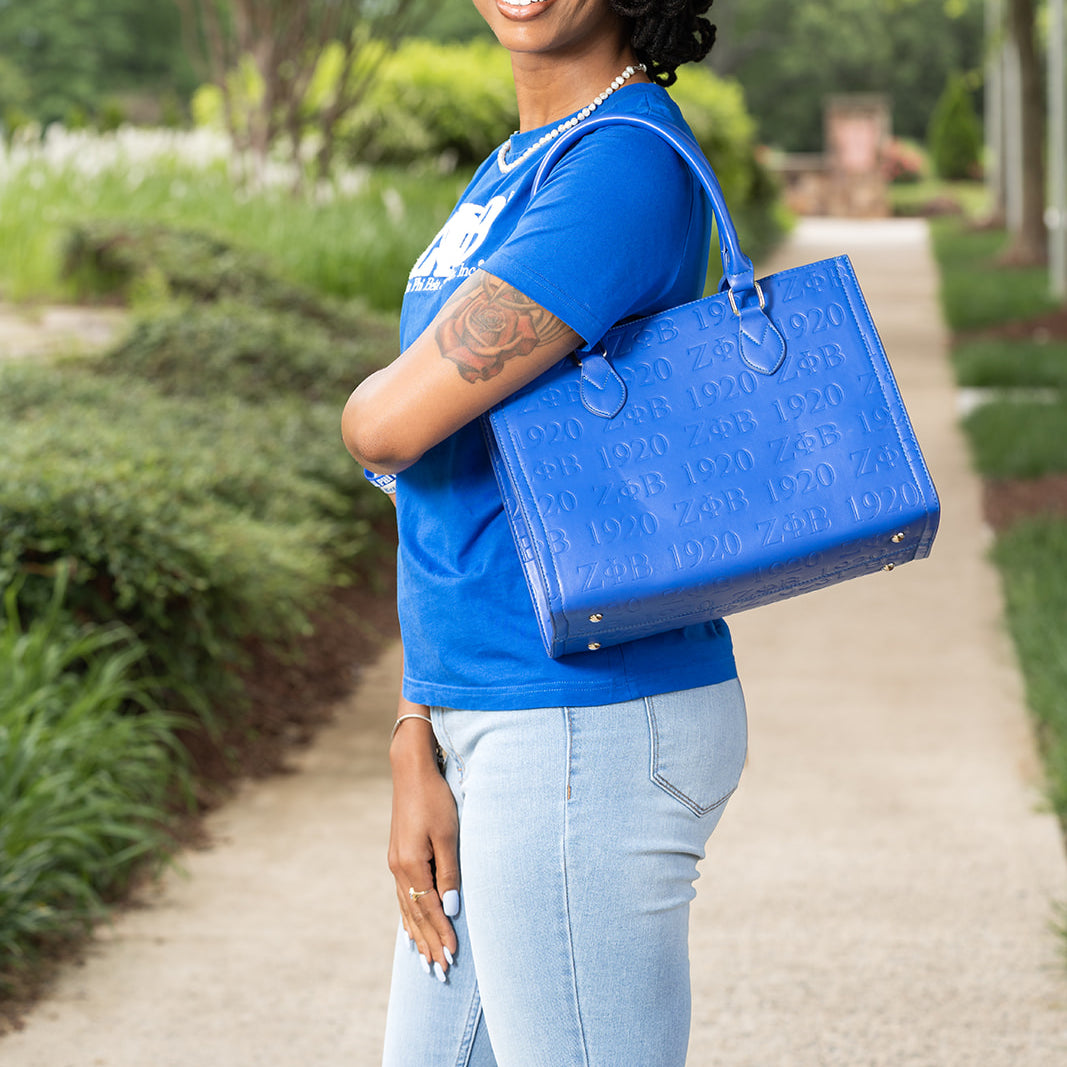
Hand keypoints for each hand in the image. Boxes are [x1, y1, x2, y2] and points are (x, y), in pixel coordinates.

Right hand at [388, 710, 459, 979]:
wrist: (411, 771)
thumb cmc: (435, 799)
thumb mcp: (448, 833)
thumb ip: (449, 872)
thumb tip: (451, 907)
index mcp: (412, 865)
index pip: (430, 910)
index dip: (441, 934)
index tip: (452, 957)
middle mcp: (399, 869)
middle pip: (416, 915)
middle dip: (428, 943)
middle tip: (439, 972)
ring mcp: (396, 863)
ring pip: (407, 908)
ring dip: (418, 935)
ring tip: (425, 959)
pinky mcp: (398, 856)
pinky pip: (403, 896)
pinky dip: (409, 916)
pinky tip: (410, 927)